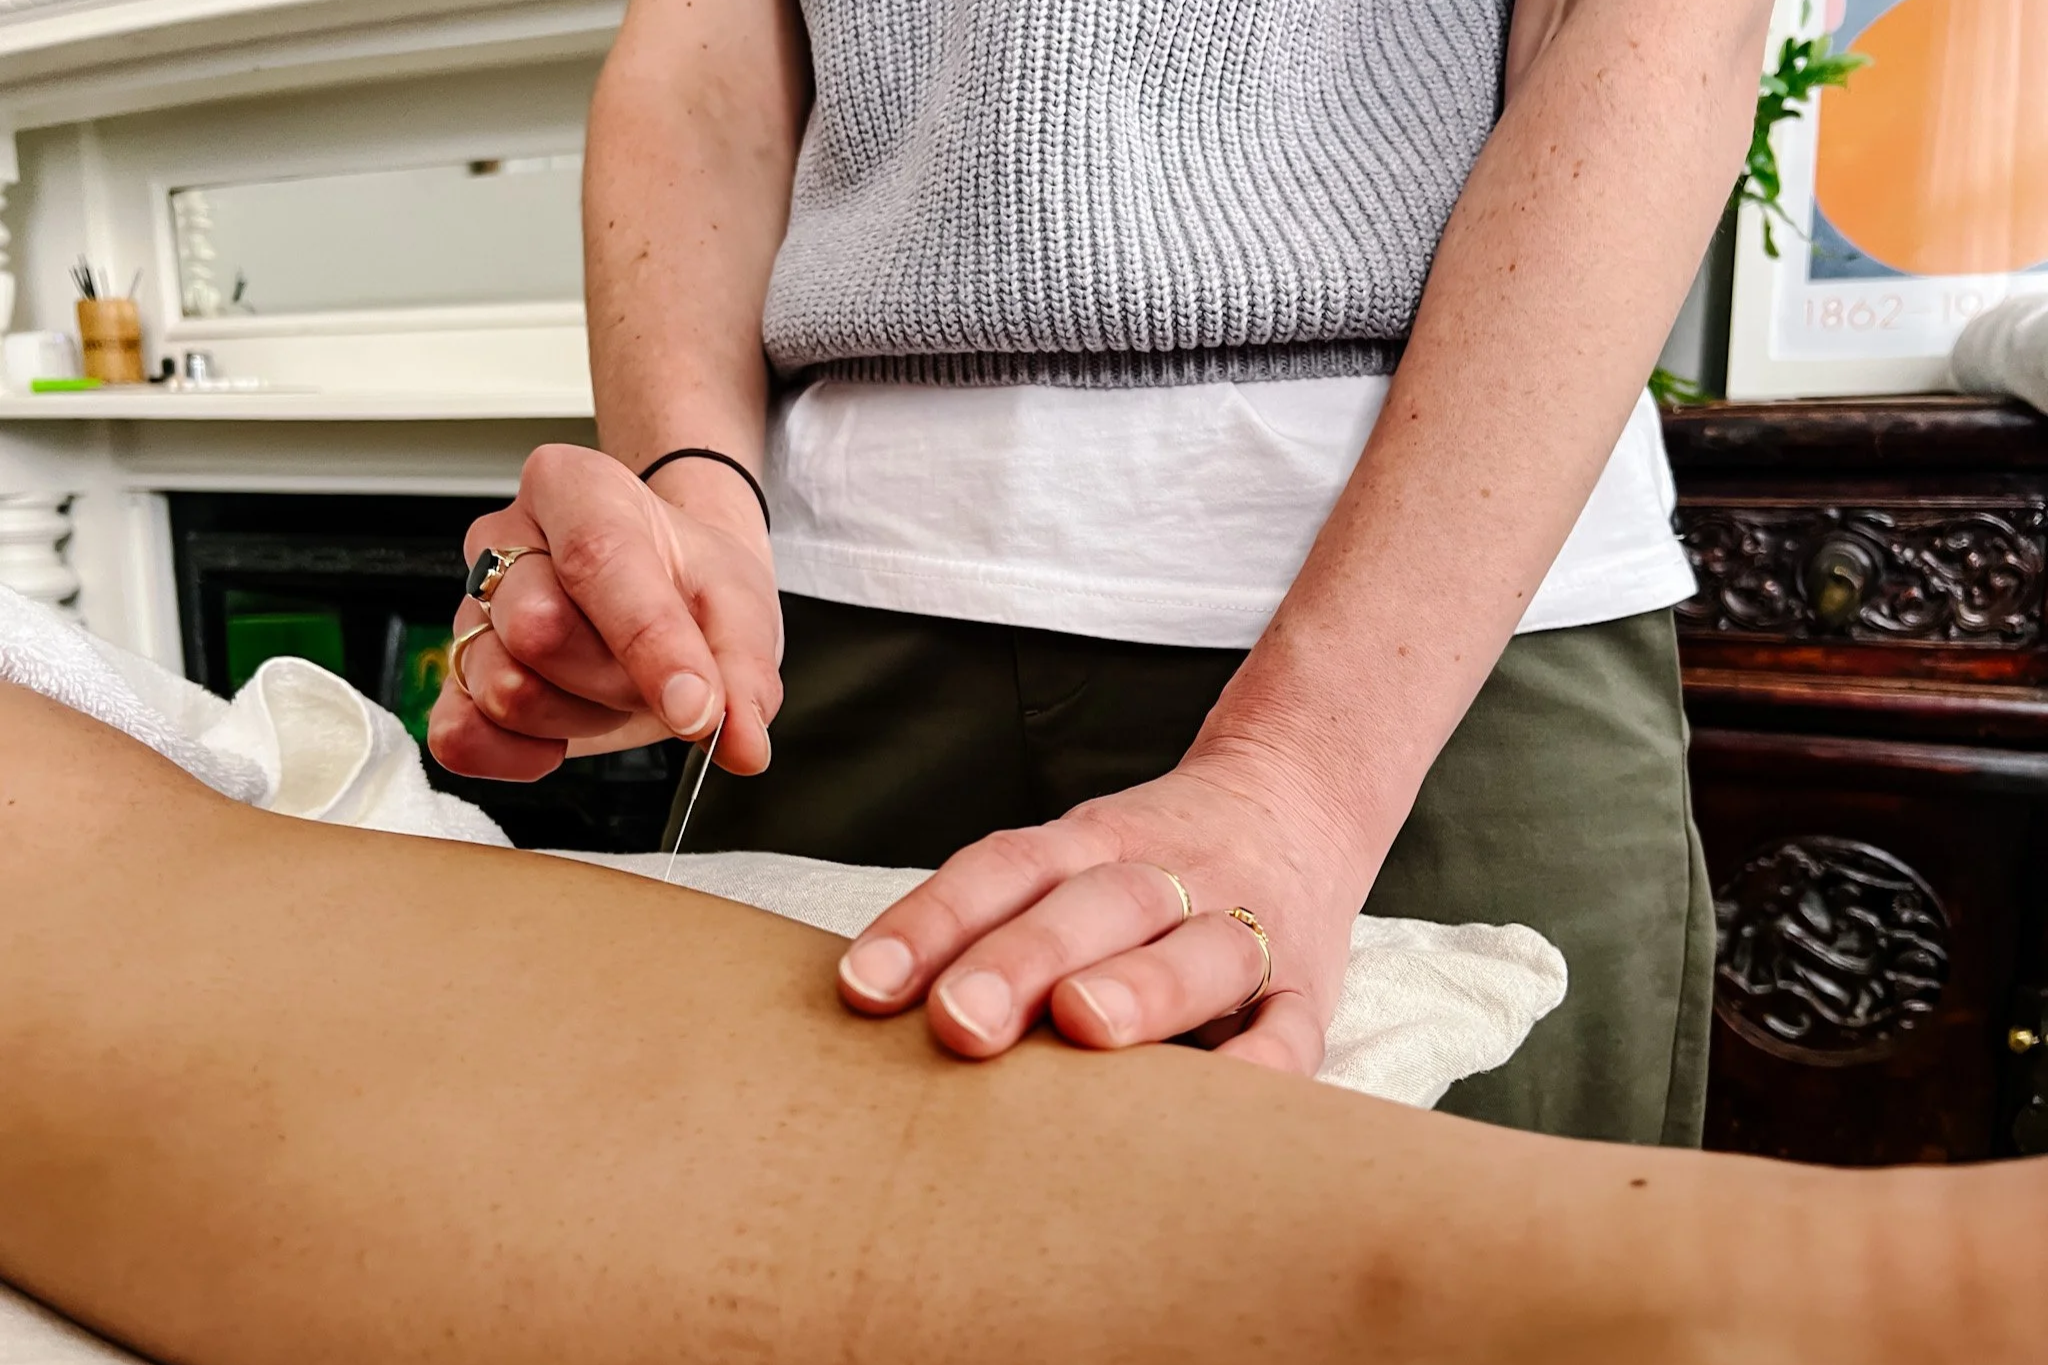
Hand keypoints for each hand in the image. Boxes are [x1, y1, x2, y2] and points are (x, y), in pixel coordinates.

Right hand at [428, 444, 781, 780]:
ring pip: (507, 691)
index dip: (648, 643)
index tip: (696, 709)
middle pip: (542, 632)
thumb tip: (742, 744)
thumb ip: (743, 675)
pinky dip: (513, 755)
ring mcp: (470, 607)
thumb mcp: (740, 611)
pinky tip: (558, 739)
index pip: (597, 559)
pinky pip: (459, 734)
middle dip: (617, 679)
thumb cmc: (690, 583)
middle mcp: (506, 538)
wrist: (668, 591)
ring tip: (611, 684)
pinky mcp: (454, 676)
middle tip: (653, 669)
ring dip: (579, 715)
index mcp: (577, 489)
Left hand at [835, 752, 1364, 1074]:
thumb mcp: (1077, 858)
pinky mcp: (1309, 987)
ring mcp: (1248, 926)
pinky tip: (1226, 1099)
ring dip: (1142, 985)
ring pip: (1200, 949)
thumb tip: (873, 1010)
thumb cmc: (1153, 864)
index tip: (865, 987)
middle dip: (1022, 958)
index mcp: (1095, 843)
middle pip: (1096, 903)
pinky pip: (1294, 1025)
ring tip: (1084, 1024)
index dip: (932, 921)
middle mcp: (1169, 875)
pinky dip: (1266, 1062)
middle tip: (958, 1019)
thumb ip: (998, 917)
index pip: (1006, 867)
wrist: (1298, 798)